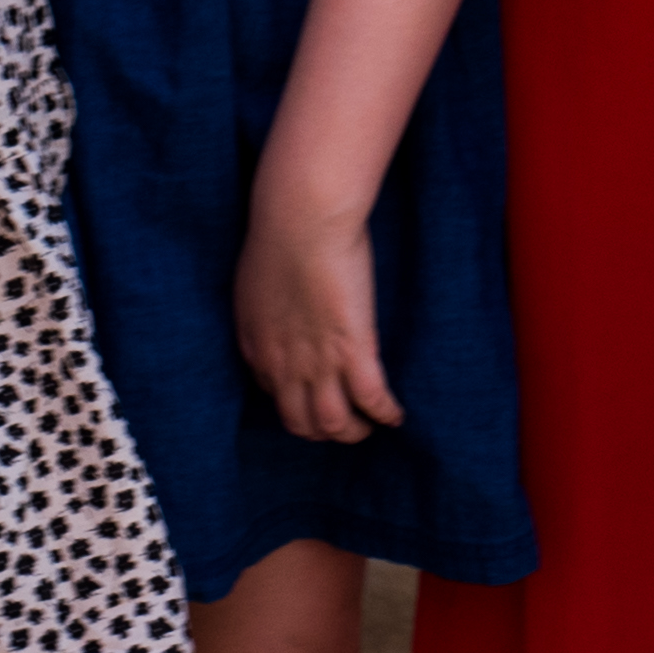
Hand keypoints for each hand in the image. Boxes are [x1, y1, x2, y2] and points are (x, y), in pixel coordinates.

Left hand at [234, 180, 402, 448]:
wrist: (300, 220)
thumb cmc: (278, 234)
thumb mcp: (257, 279)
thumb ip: (266, 306)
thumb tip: (278, 309)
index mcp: (258, 348)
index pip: (275, 395)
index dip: (297, 401)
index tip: (314, 394)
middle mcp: (283, 366)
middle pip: (301, 423)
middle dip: (323, 431)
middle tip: (344, 423)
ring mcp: (318, 362)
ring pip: (334, 423)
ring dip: (353, 431)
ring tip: (370, 425)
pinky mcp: (354, 350)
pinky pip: (371, 399)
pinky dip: (385, 413)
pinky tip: (396, 415)